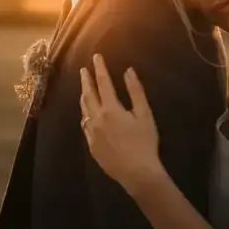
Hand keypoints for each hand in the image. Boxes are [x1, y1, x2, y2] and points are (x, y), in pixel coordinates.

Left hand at [80, 53, 164, 195]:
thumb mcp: (145, 114)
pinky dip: (85, 115)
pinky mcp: (91, 145)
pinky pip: (84, 125)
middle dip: (86, 80)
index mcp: (111, 109)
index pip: (103, 83)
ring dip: (84, 97)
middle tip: (83, 70)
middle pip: (88, 95)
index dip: (99, 68)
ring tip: (84, 89)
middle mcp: (96, 118)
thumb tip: (128, 71)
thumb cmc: (144, 142)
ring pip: (84, 110)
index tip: (96, 57)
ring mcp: (91, 133)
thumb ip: (136, 91)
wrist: (136, 171)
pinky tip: (87, 114)